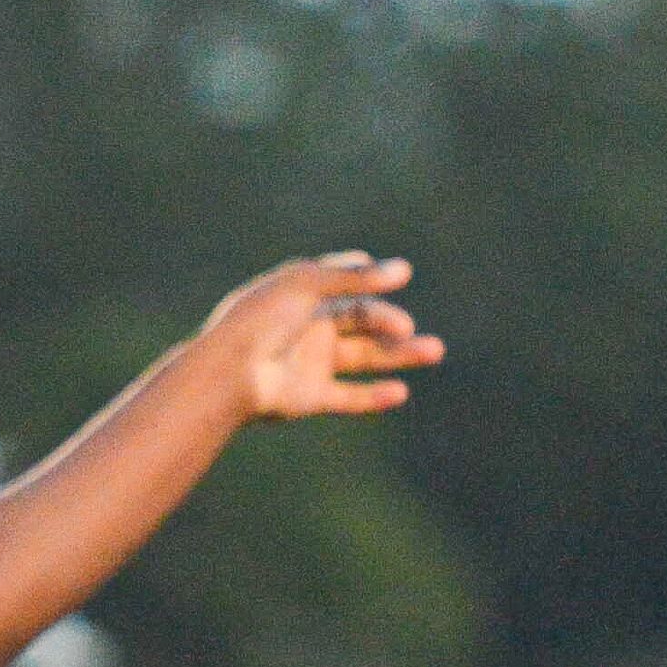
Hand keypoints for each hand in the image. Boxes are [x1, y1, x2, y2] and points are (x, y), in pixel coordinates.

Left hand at [205, 252, 445, 422]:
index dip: (369, 277)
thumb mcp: (308, 285)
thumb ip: (356, 278)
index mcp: (302, 295)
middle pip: (361, 320)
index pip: (343, 282)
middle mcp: (309, 327)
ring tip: (434, 351)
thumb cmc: (262, 318)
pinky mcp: (311, 397)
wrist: (231, 371)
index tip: (398, 274)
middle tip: (408, 328)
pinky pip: (350, 397)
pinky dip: (375, 396)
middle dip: (390, 322)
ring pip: (365, 357)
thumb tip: (404, 270)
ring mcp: (311, 362)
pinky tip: (401, 392)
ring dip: (399, 355)